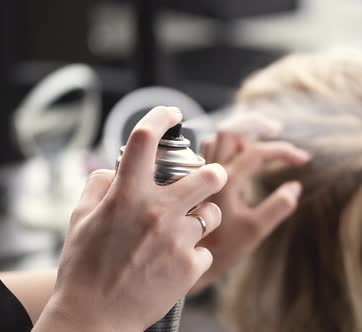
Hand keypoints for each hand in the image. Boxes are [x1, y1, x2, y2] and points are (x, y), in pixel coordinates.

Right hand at [34, 107, 226, 331]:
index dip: (161, 116)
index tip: (172, 113)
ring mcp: (178, 239)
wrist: (94, 317)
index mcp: (127, 195)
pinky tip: (175, 263)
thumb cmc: (84, 268)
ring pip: (214, 212)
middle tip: (210, 178)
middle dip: (214, 172)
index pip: (145, 140)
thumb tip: (114, 170)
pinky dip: (193, 253)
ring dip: (205, 216)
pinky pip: (205, 249)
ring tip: (188, 228)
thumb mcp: (80, 220)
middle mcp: (158, 212)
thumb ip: (98, 187)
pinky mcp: (191, 265)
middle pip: (209, 174)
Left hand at [191, 118, 309, 292]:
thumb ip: (278, 207)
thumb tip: (295, 186)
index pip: (258, 152)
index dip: (284, 151)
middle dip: (256, 124)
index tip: (304, 159)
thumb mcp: (255, 231)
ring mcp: (198, 173)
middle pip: (231, 130)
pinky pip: (208, 150)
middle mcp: (209, 171)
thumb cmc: (221, 249)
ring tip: (258, 141)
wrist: (186, 262)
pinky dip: (226, 145)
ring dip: (240, 133)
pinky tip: (236, 155)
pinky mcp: (193, 179)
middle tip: (276, 129)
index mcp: (227, 181)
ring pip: (217, 138)